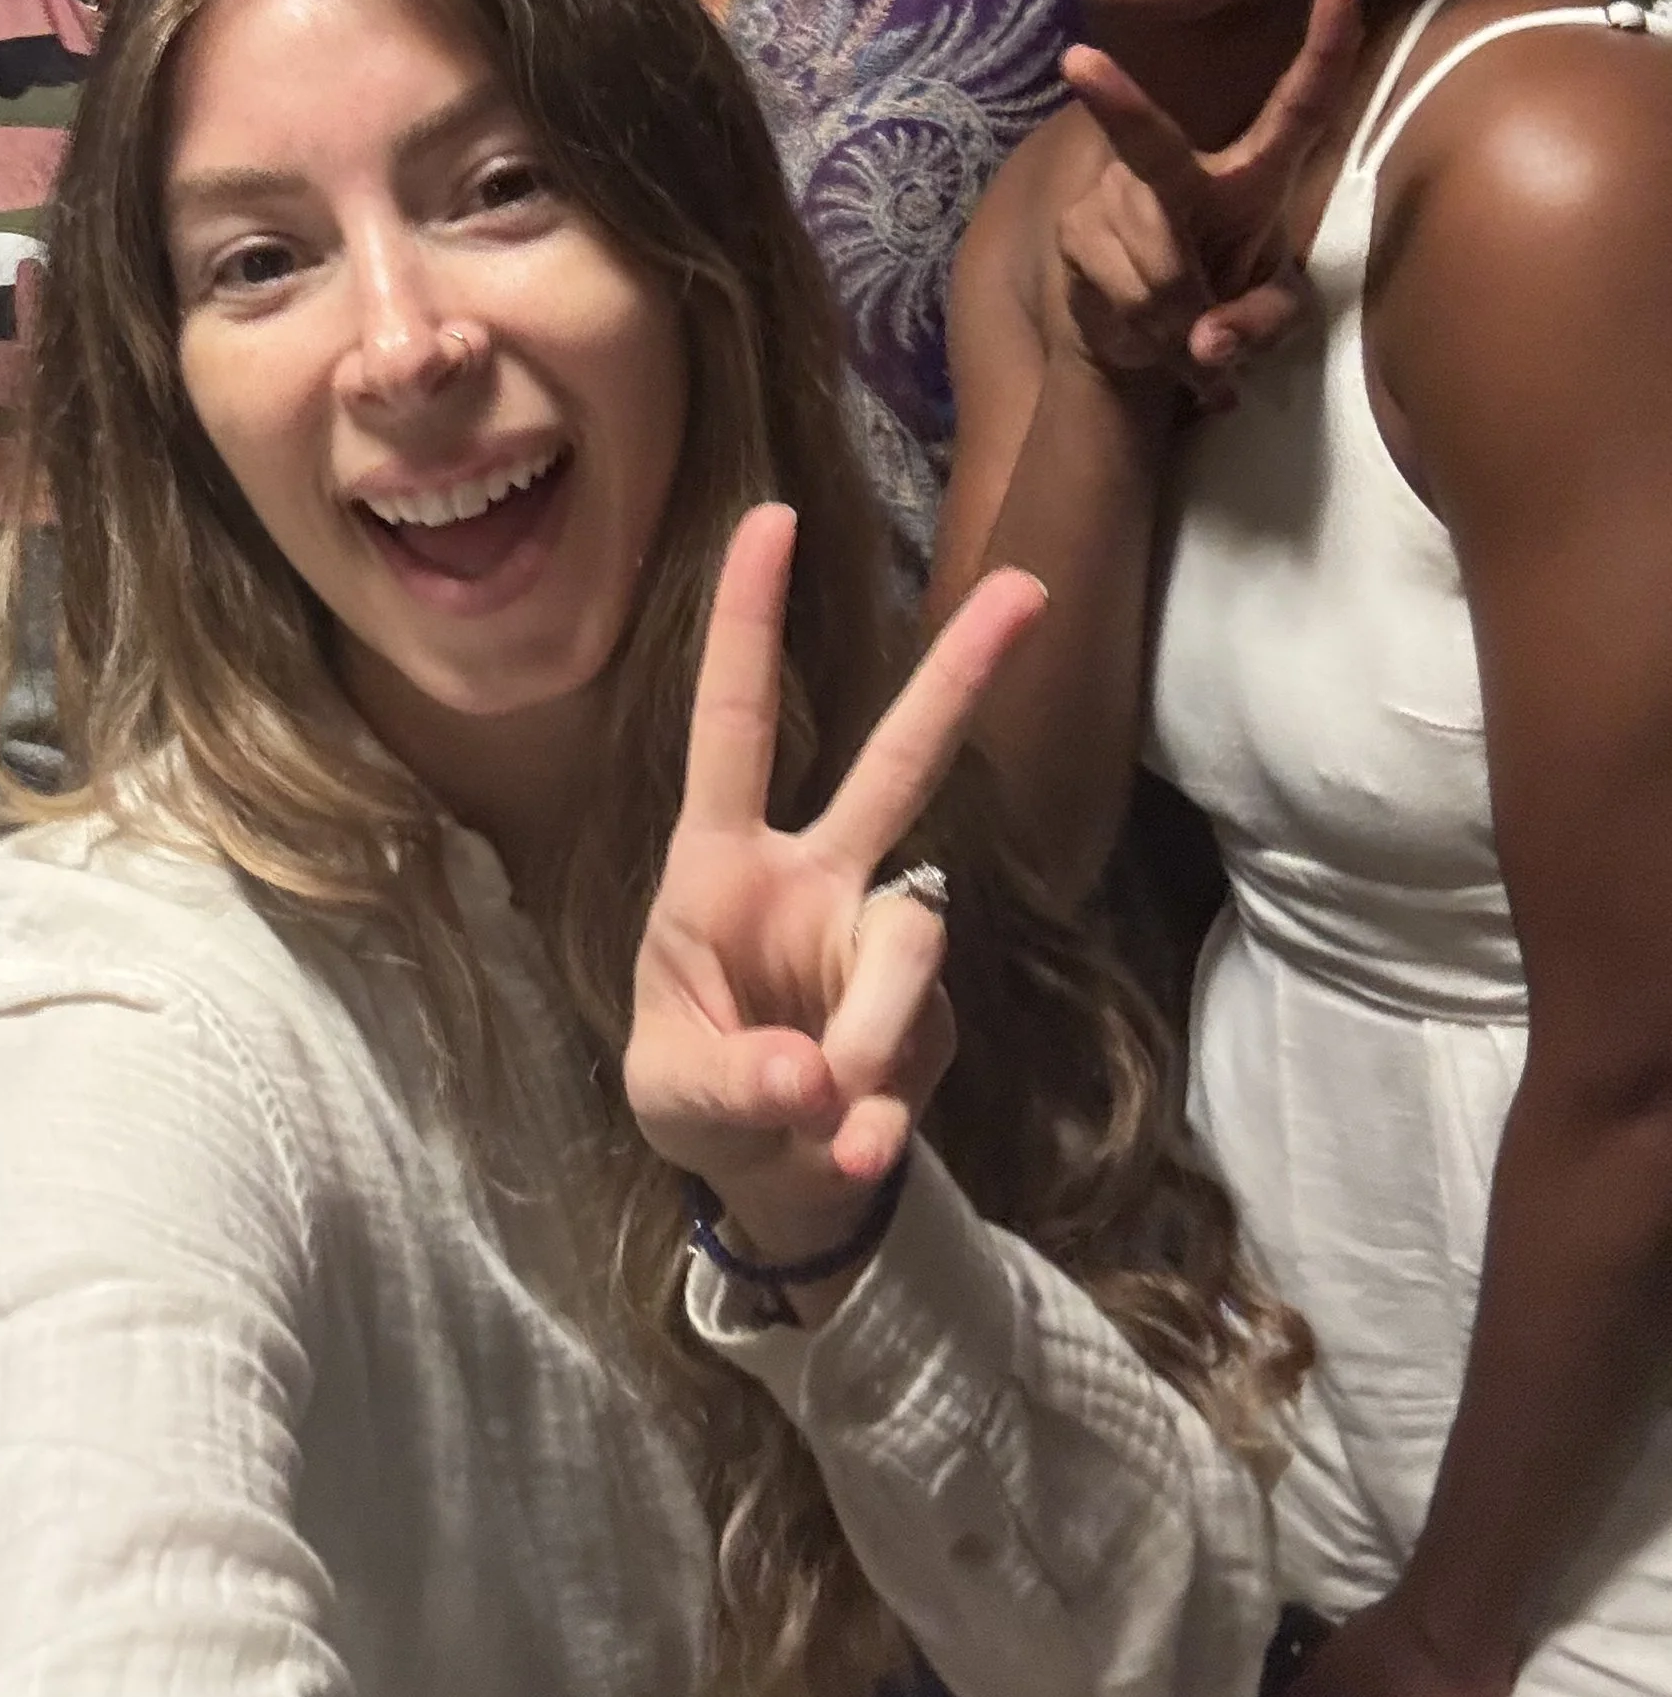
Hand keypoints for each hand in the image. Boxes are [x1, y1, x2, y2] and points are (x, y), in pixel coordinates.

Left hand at [625, 505, 1046, 1273]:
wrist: (769, 1181)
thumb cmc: (692, 1093)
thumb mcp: (669, 1092)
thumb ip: (730, 1082)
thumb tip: (816, 1080)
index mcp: (721, 866)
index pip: (734, 726)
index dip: (747, 626)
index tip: (769, 516)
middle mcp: (815, 879)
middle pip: (897, 763)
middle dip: (958, 676)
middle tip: (1027, 586)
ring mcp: (879, 943)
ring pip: (911, 948)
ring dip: (873, 1034)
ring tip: (826, 1121)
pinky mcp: (931, 1020)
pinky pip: (918, 1058)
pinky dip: (877, 1122)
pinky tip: (844, 1150)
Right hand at [1052, 0, 1363, 401]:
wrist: (1138, 341)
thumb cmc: (1222, 310)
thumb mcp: (1263, 325)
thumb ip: (1253, 330)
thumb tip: (1205, 347)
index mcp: (1255, 176)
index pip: (1300, 105)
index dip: (1326, 45)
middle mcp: (1184, 171)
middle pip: (1153, 145)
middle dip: (1117, 105)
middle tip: (1077, 62)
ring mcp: (1118, 194)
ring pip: (1153, 267)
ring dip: (1174, 317)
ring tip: (1179, 324)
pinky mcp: (1076, 227)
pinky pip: (1120, 291)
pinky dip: (1144, 328)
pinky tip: (1141, 324)